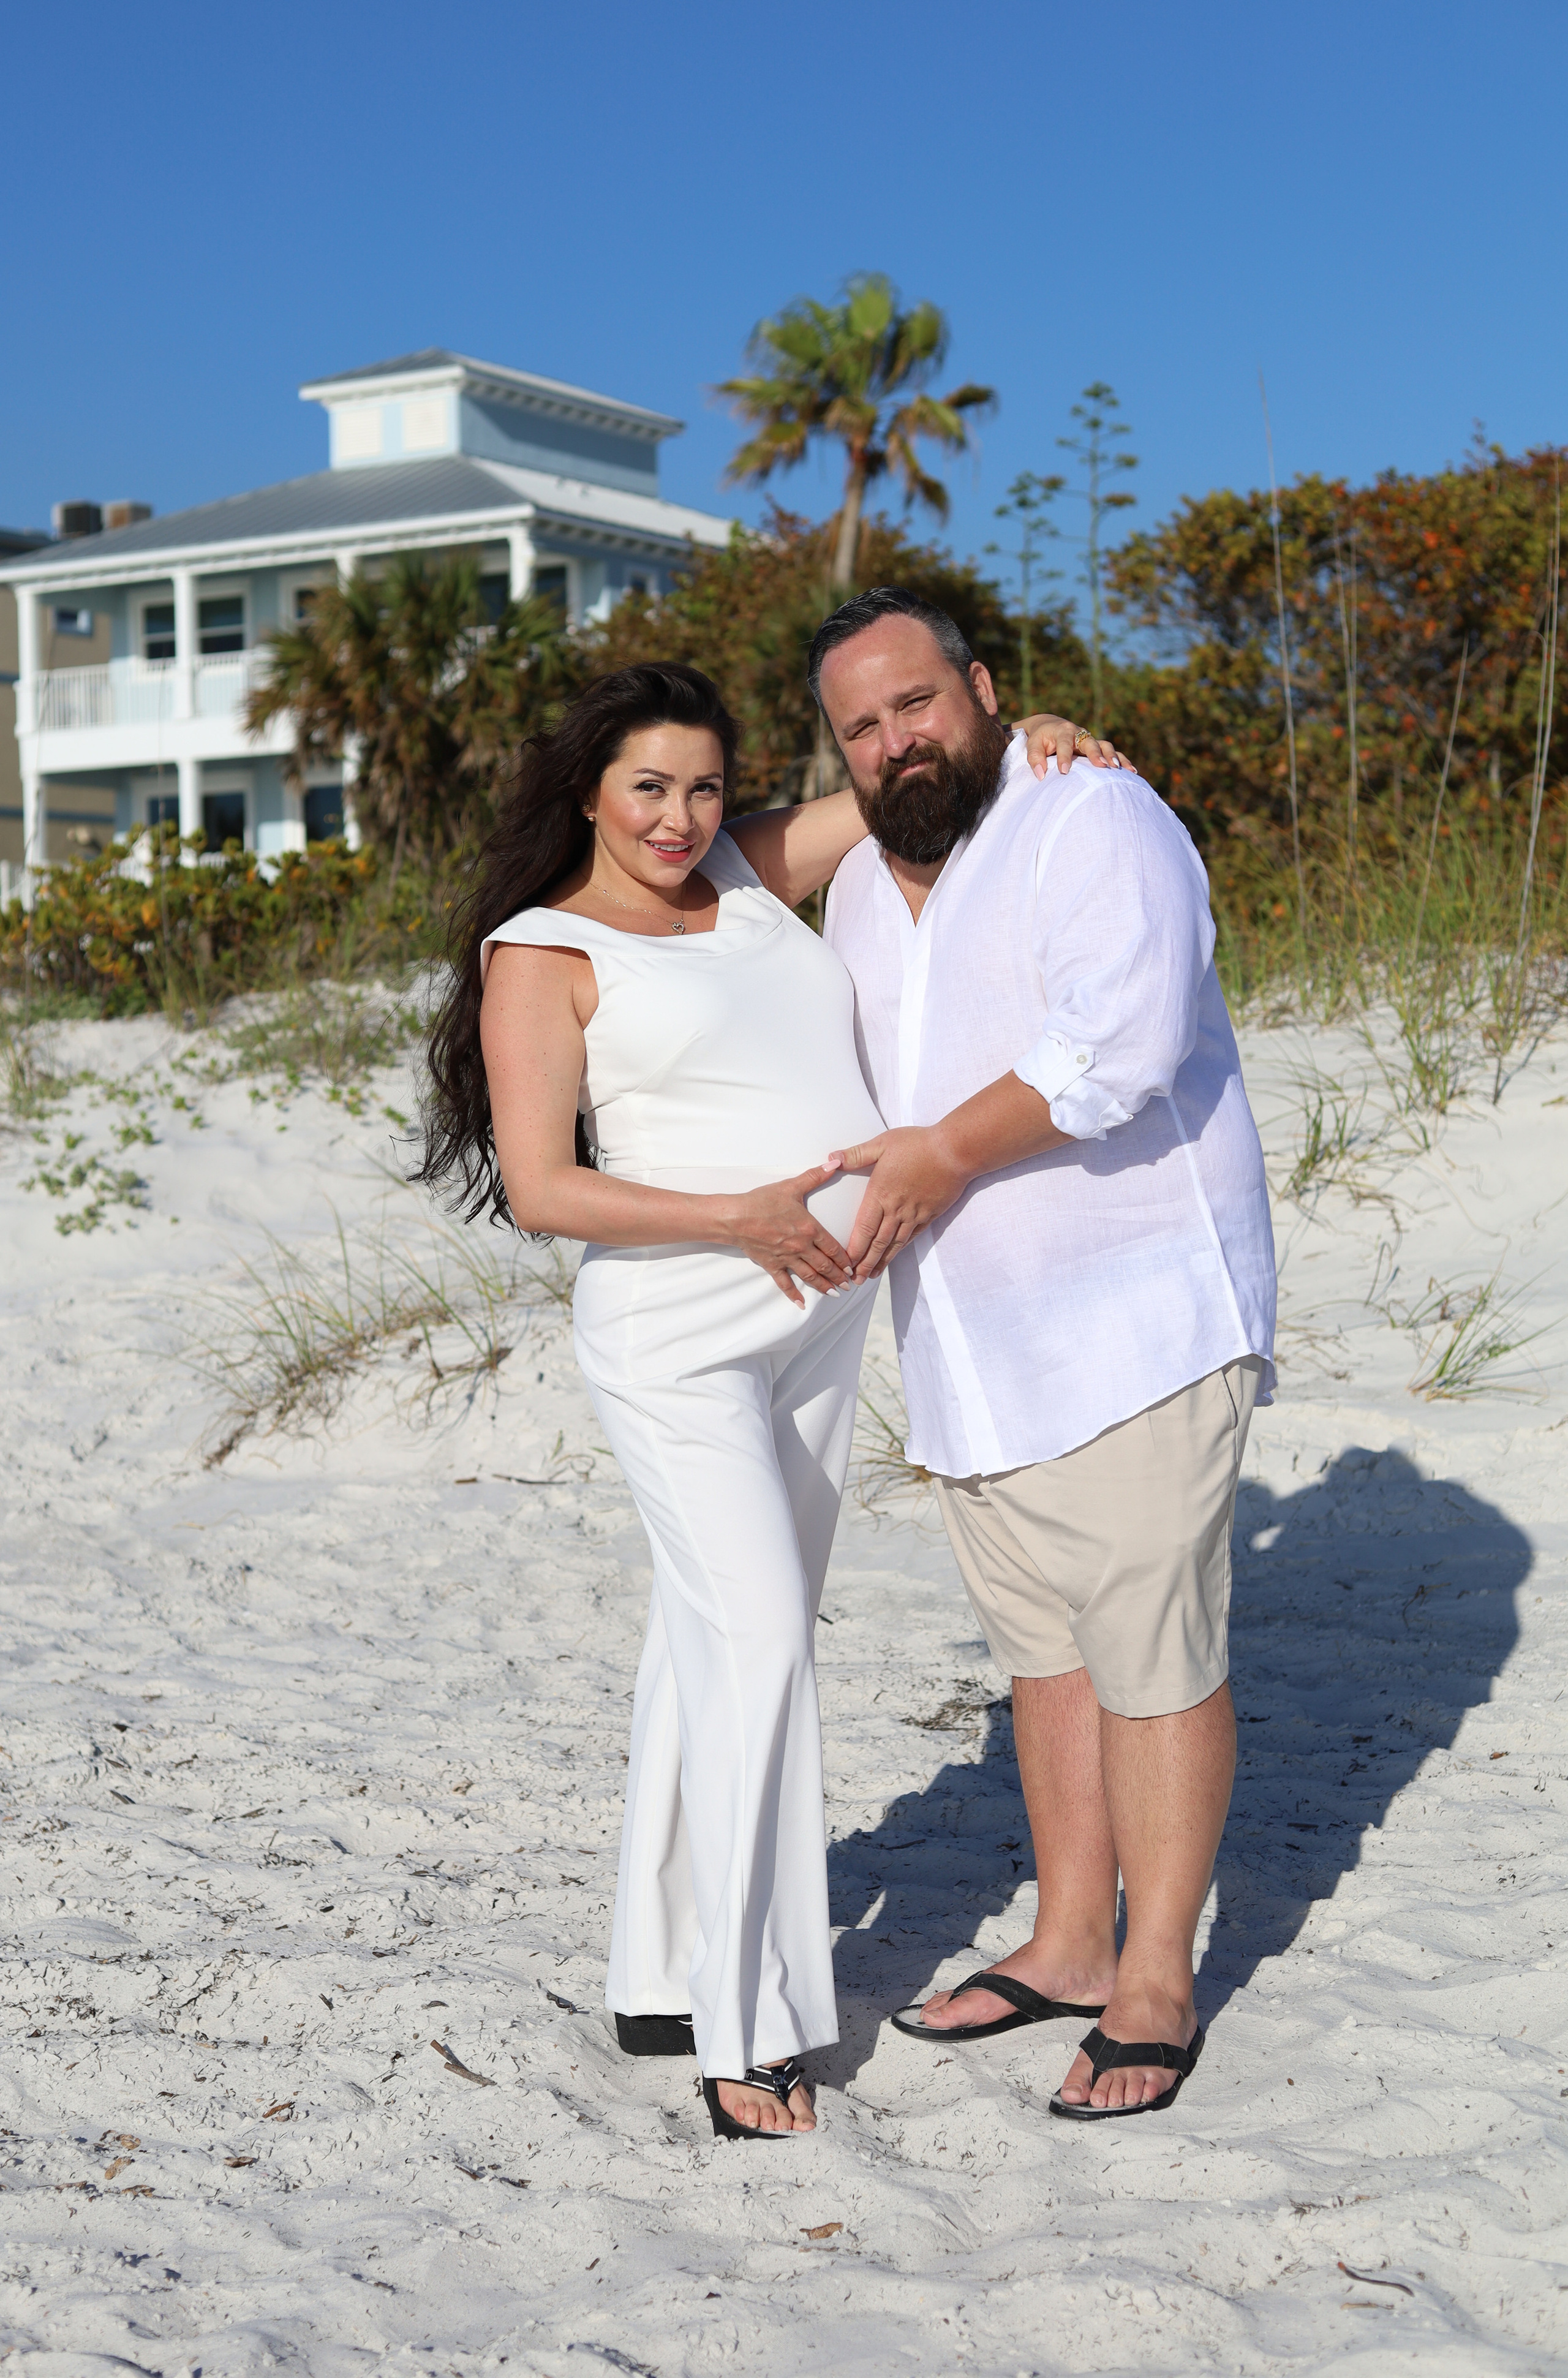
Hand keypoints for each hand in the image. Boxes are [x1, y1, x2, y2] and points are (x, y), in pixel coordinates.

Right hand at [724, 1163, 855, 1306]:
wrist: (735, 1217)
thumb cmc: (762, 1201)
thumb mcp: (791, 1186)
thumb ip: (815, 1176)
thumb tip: (834, 1163)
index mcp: (809, 1229)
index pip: (833, 1248)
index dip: (846, 1259)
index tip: (854, 1267)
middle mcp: (801, 1246)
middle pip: (825, 1265)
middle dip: (839, 1276)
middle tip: (850, 1285)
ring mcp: (786, 1258)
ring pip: (810, 1276)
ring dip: (824, 1286)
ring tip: (835, 1293)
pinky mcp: (772, 1264)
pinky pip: (784, 1283)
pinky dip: (793, 1294)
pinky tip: (801, 1304)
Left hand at [830, 1129, 971, 1278]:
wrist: (955, 1151)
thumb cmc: (918, 1144)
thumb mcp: (883, 1143)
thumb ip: (857, 1154)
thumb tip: (832, 1159)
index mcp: (881, 1194)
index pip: (863, 1228)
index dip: (854, 1249)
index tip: (845, 1263)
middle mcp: (896, 1209)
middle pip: (877, 1242)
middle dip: (865, 1263)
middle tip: (855, 1280)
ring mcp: (914, 1214)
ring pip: (895, 1244)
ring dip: (882, 1261)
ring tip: (872, 1275)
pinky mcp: (930, 1215)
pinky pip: (913, 1237)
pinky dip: (901, 1249)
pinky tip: (895, 1255)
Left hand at [1015, 714, 1133, 777]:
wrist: (1049, 726)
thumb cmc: (1040, 738)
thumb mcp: (1032, 745)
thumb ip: (1034, 758)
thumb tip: (1040, 775)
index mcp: (1062, 731)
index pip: (1064, 743)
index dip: (1064, 757)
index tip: (1063, 772)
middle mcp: (1079, 733)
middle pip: (1090, 742)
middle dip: (1096, 754)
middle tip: (1103, 766)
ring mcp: (1089, 740)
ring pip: (1105, 745)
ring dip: (1113, 757)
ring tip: (1118, 769)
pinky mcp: (1096, 747)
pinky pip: (1112, 752)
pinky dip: (1122, 760)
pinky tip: (1131, 771)